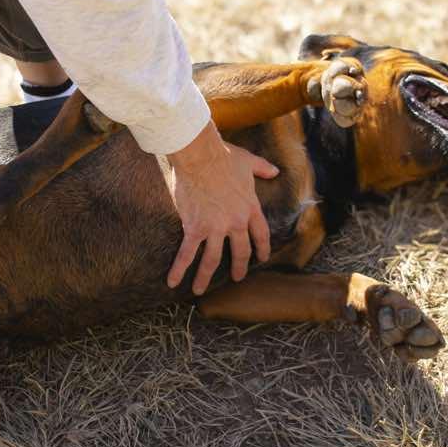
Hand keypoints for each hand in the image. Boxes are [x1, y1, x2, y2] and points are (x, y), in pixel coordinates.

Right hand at [164, 120, 278, 293]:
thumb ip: (263, 168)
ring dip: (205, 277)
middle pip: (240, 251)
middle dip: (240, 267)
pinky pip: (187, 253)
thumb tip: (275, 171)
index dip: (262, 248)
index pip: (260, 234)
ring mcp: (215, 228)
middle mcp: (235, 223)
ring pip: (212, 259)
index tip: (262, 258)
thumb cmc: (223, 156)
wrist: (200, 156)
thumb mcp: (248, 161)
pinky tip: (172, 282)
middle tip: (237, 278)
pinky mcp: (194, 228)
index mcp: (250, 208)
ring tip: (200, 290)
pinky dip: (179, 269)